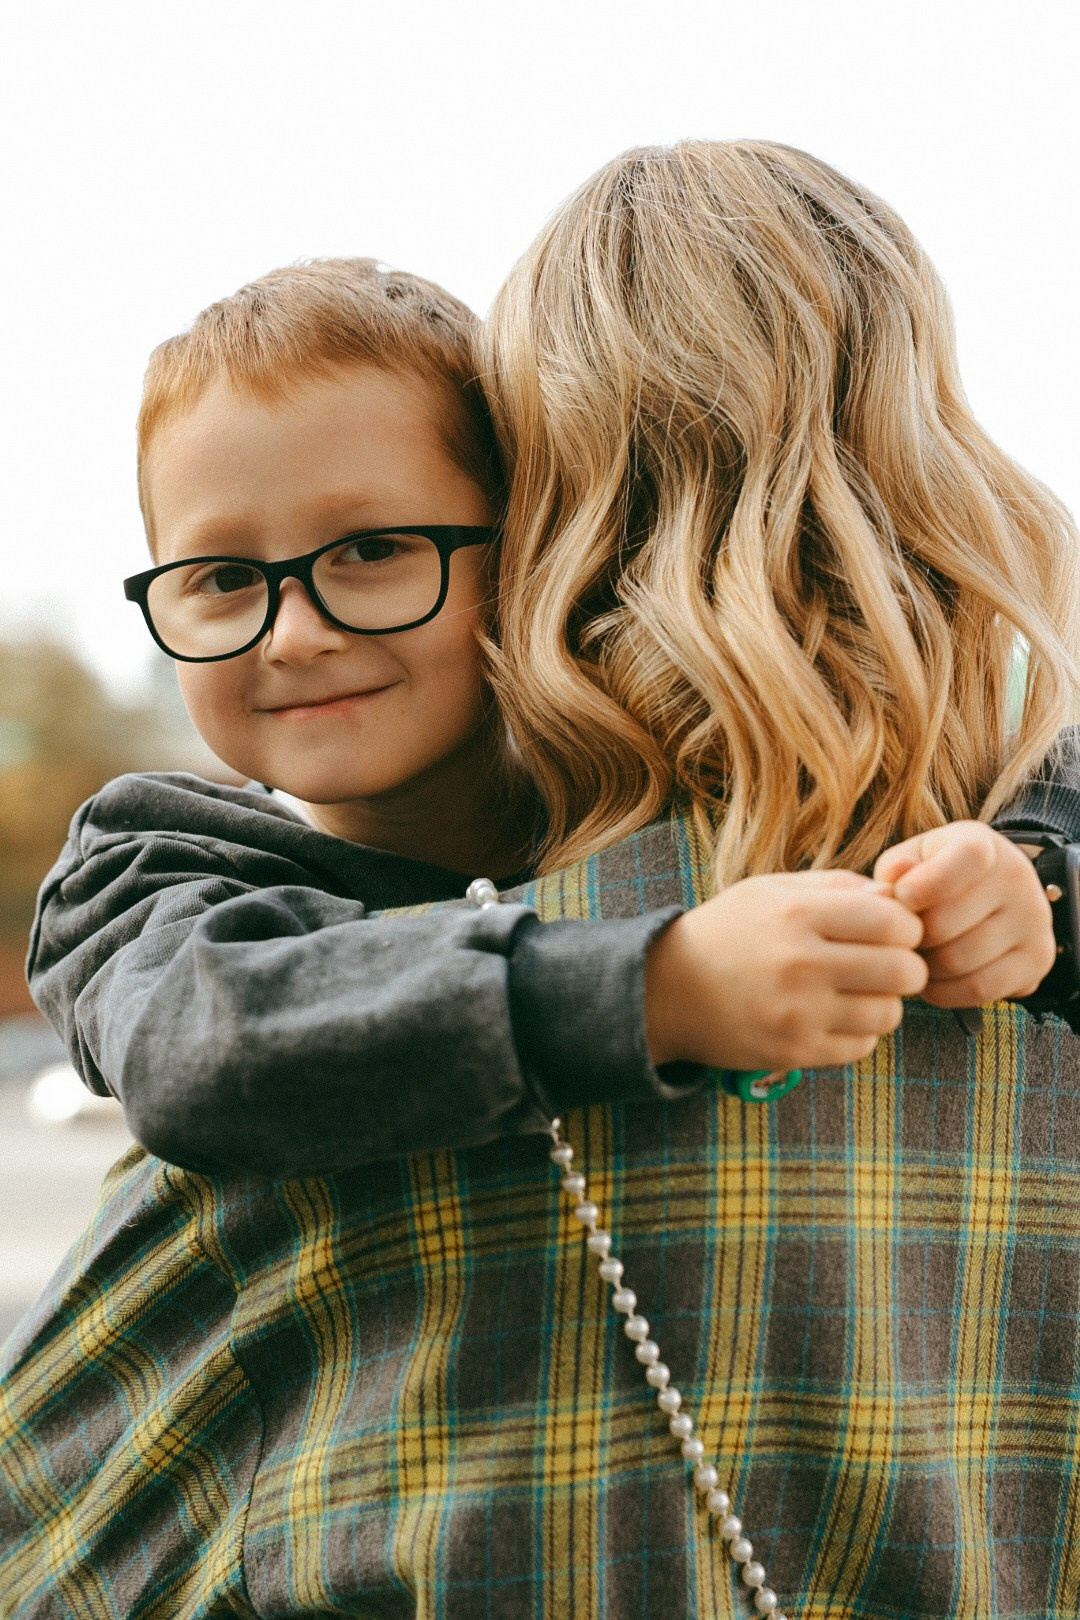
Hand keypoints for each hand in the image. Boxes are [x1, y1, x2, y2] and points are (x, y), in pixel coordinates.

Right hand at [645, 869, 926, 1071]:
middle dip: (907, 966)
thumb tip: (896, 897)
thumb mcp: (772, 890)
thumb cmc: (729, 931)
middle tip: (887, 963)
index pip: (894, 921)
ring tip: (859, 991)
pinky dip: (859, 1031)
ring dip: (884, 1001)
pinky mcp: (793, 1052)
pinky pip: (862, 1046)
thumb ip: (836, 885)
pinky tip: (835, 1014)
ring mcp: (797, 1013)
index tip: (892, 930)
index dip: (906, 926)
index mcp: (797, 914)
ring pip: (889, 1013)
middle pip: (903, 970)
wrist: (667, 990)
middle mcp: (800, 963)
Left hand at [873, 821, 1055, 1007]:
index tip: (903, 897)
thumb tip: (882, 892)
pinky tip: (935, 977)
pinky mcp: (1038, 960)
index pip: (967, 859)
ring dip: (924, 968)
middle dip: (911, 938)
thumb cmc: (936, 874)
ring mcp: (1034, 921)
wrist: (991, 892)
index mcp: (983, 845)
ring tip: (917, 956)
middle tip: (901, 938)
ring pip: (958, 962)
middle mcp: (1018, 879)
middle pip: (943, 925)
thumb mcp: (912, 859)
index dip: (926, 884)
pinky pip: (980, 989)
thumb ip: (894, 872)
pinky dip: (945, 991)